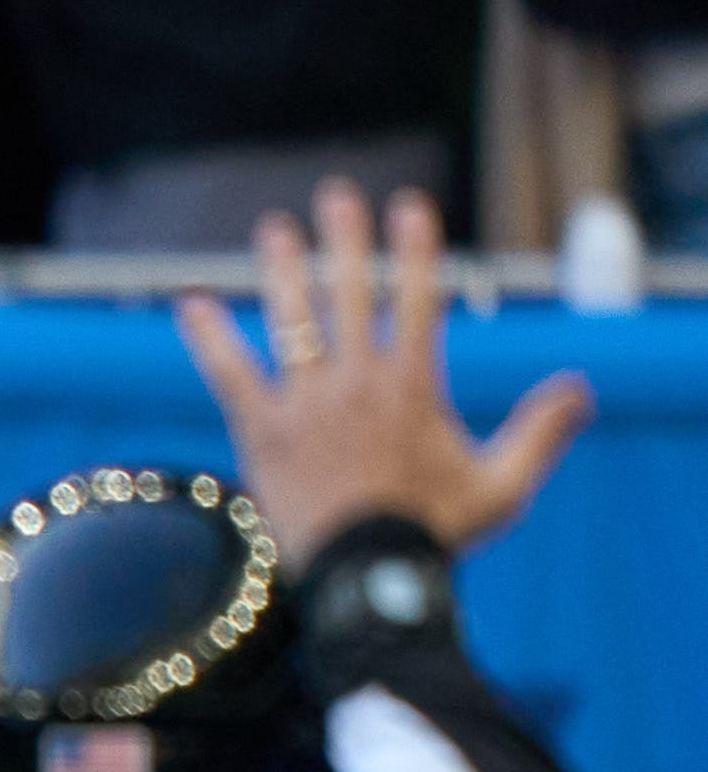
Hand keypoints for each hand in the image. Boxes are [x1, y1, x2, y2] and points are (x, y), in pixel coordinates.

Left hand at [174, 180, 593, 561]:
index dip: (414, 250)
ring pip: (292, 321)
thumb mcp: (504, 485)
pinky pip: (230, 374)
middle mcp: (358, 384)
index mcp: (413, 388)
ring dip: (283, 270)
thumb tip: (580, 388)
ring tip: (275, 227)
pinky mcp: (263, 432)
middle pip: (353, 293)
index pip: (417, 301)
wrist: (368, 578)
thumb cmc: (436, 534)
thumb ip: (540, 431)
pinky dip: (210, 338)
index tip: (410, 207)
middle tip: (338, 194)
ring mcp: (307, 404)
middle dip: (347, 239)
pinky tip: (191, 303)